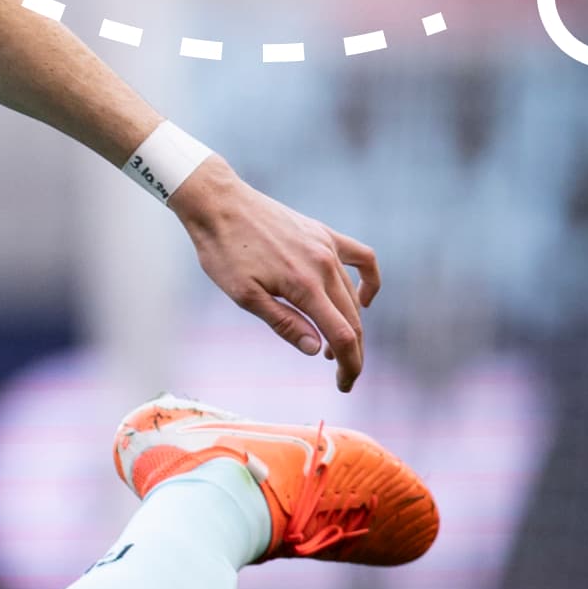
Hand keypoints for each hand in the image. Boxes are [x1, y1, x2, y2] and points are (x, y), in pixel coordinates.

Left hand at [171, 161, 381, 391]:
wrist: (219, 204)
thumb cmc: (223, 251)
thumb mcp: (244, 295)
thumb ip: (283, 322)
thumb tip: (314, 348)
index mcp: (305, 285)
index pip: (341, 336)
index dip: (349, 365)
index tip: (344, 385)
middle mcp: (324, 265)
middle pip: (352, 319)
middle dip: (351, 353)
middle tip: (341, 376)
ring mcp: (328, 247)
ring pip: (352, 295)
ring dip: (351, 325)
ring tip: (332, 348)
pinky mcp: (325, 234)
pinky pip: (362, 258)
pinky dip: (368, 281)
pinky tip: (362, 299)